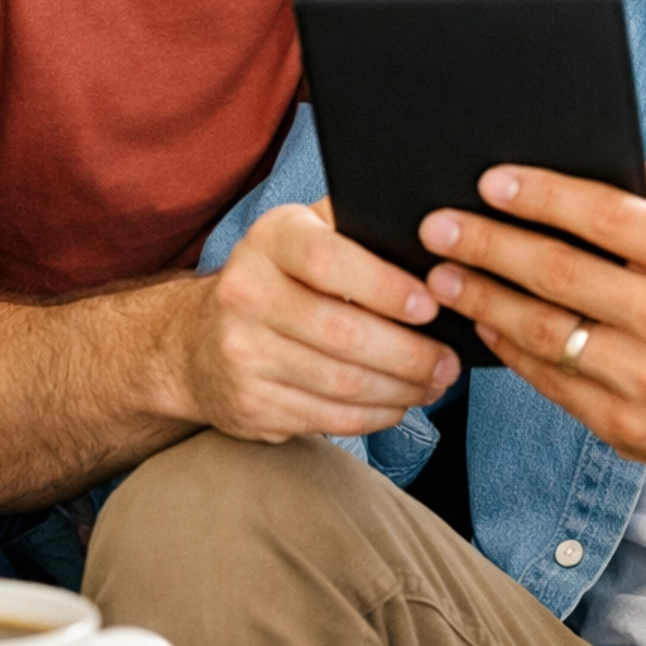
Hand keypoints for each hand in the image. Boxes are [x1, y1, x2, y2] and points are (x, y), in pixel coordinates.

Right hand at [183, 202, 459, 441]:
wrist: (197, 341)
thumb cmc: (279, 278)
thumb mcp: (305, 233)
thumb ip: (357, 228)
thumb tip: (434, 244)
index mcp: (269, 241)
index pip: (329, 260)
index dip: (385, 286)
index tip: (430, 305)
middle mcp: (246, 294)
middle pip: (343, 332)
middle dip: (410, 353)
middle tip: (448, 361)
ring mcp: (243, 355)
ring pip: (341, 382)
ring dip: (400, 390)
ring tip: (433, 383)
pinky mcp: (251, 405)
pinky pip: (328, 417)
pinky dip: (374, 415)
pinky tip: (397, 404)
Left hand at [420, 162, 645, 477]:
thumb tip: (592, 155)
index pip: (606, 215)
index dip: (541, 195)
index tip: (490, 182)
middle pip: (561, 273)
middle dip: (489, 245)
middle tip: (439, 227)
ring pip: (545, 332)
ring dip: (483, 300)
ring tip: (441, 277)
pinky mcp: (630, 428)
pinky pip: (552, 382)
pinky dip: (510, 349)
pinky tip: (485, 323)